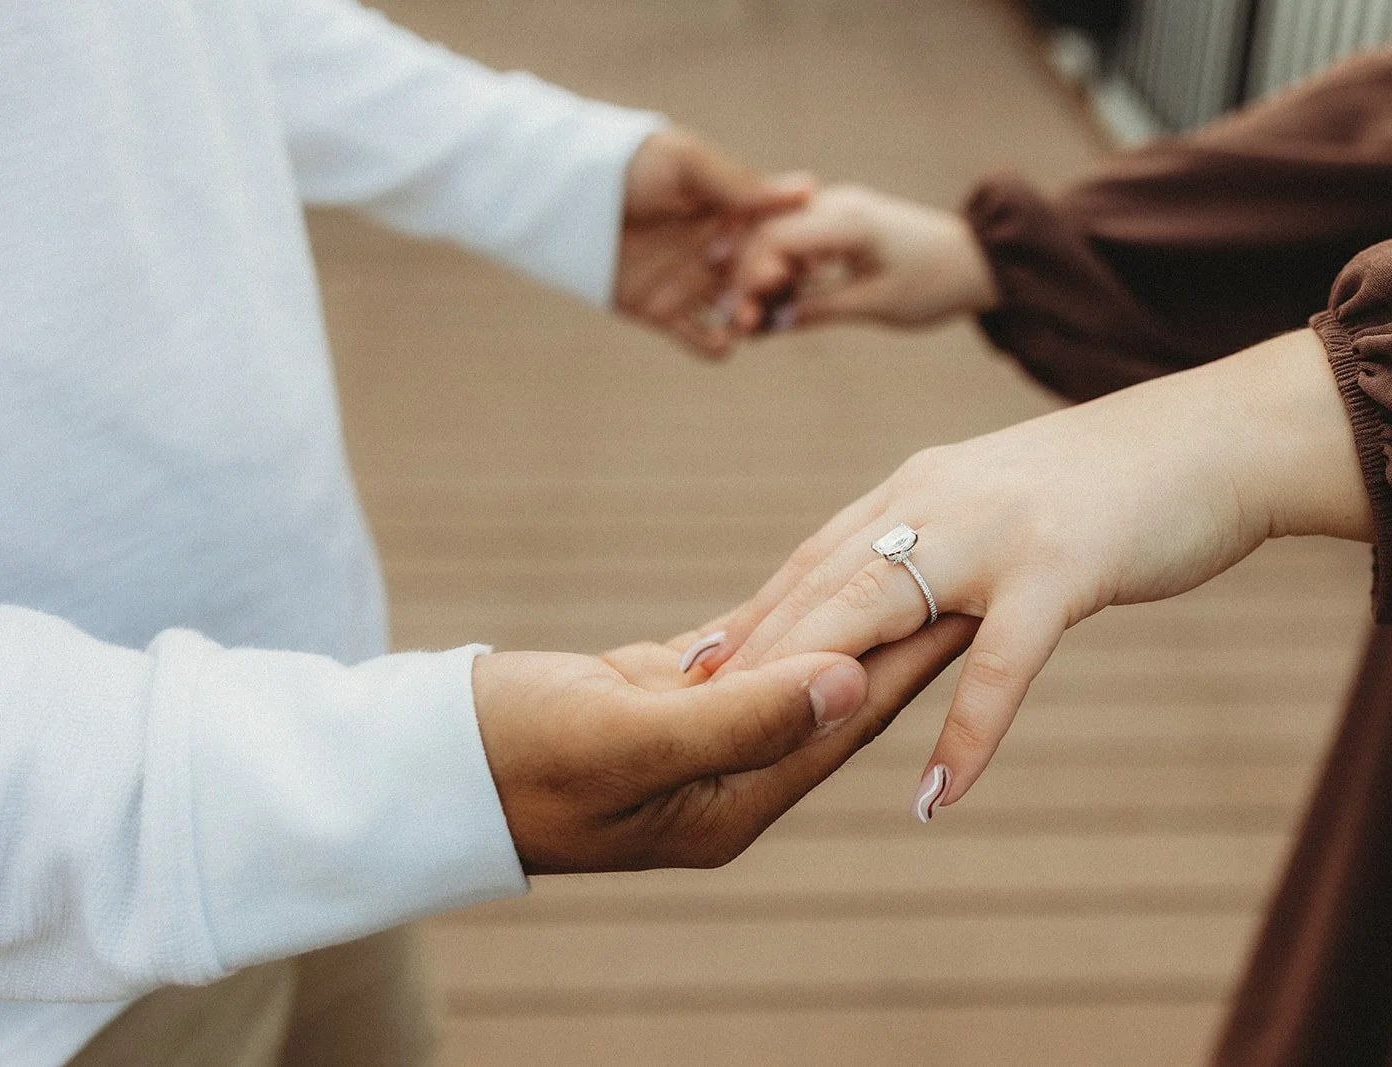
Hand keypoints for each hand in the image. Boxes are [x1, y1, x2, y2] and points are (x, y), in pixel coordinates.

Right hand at [472, 615, 975, 872]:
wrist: (423, 765)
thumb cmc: (512, 759)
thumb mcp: (625, 738)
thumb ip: (742, 718)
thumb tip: (849, 680)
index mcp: (731, 801)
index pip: (843, 724)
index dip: (909, 665)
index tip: (969, 606)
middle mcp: (725, 777)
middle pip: (833, 699)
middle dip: (899, 639)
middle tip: (963, 577)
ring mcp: (693, 740)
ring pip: (792, 672)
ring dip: (849, 622)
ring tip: (907, 572)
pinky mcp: (658, 699)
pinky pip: (739, 653)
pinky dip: (780, 617)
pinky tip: (818, 585)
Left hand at [616, 128, 812, 356]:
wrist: (562, 194)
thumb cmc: (625, 163)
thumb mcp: (685, 163)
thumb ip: (740, 184)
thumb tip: (807, 189)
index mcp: (731, 213)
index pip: (775, 239)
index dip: (792, 251)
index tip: (808, 260)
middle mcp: (718, 250)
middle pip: (759, 280)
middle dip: (770, 290)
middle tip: (767, 291)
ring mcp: (691, 283)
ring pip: (736, 312)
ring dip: (748, 320)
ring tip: (746, 321)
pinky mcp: (663, 312)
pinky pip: (699, 338)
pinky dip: (716, 346)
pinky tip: (723, 342)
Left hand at [702, 330, 1371, 814]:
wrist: (1217, 438)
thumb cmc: (1111, 482)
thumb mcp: (1001, 499)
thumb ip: (943, 538)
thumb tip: (896, 592)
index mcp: (920, 488)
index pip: (815, 557)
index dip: (753, 613)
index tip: (693, 664)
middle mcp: (938, 502)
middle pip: (824, 584)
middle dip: (753, 650)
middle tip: (688, 710)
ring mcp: (996, 534)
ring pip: (882, 610)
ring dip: (818, 680)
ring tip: (765, 741)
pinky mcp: (1061, 569)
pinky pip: (1001, 665)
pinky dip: (966, 735)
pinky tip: (937, 796)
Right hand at [727, 184, 999, 332]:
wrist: (978, 261)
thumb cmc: (935, 283)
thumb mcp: (876, 304)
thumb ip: (818, 310)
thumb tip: (767, 325)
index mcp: (846, 219)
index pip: (774, 239)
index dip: (749, 278)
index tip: (740, 318)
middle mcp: (834, 205)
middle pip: (766, 234)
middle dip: (746, 279)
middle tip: (735, 324)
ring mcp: (834, 211)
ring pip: (776, 239)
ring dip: (759, 278)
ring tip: (750, 320)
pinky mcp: (837, 226)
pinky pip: (795, 244)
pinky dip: (780, 274)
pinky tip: (771, 305)